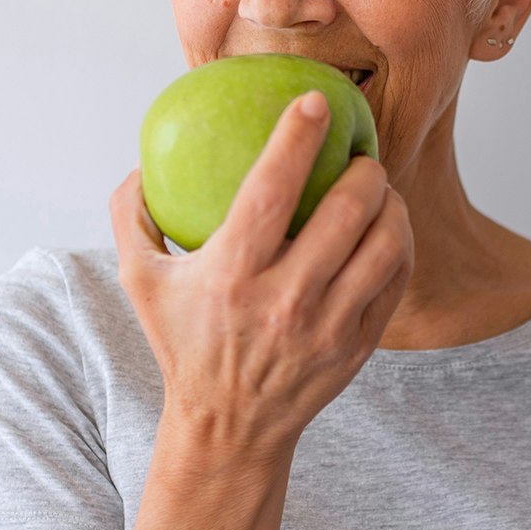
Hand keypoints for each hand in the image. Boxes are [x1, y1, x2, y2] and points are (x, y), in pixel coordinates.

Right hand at [109, 90, 412, 457]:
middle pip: (346, 210)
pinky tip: (386, 228)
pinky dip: (399, 242)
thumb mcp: (140, 282)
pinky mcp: (358, 344)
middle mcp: (285, 300)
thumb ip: (131, 217)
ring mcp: (328, 326)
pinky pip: (395, 277)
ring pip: (384, 242)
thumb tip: (140, 163)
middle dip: (364, 167)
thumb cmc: (185, 344)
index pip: (272, 189)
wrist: (229, 428)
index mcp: (231, 274)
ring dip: (390, 201)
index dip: (297, 137)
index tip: (316, 101)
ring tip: (378, 188)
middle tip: (359, 154)